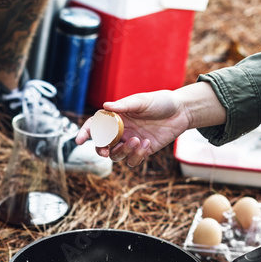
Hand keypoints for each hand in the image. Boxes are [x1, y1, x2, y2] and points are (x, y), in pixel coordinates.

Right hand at [74, 90, 191, 166]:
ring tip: (137, 140)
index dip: (85, 133)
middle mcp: (120, 131)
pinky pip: (133, 160)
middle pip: (102, 145)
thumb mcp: (142, 101)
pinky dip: (138, 155)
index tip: (79, 140)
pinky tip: (148, 144)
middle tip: (105, 151)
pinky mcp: (142, 151)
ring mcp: (130, 142)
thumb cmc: (160, 102)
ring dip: (123, 151)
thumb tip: (105, 106)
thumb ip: (124, 106)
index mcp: (116, 118)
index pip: (95, 126)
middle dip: (101, 150)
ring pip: (116, 155)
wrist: (181, 112)